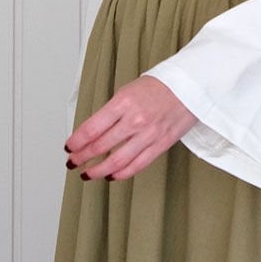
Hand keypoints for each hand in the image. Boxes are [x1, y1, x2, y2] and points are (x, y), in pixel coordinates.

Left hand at [65, 75, 197, 180]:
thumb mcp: (129, 90)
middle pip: (100, 146)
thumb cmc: (160, 86)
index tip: (69, 147)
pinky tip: (111, 175)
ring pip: (116, 161)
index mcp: (124, 102)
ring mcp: (148, 135)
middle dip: (82, 157)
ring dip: (98, 170)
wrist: (191, 86)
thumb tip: (93, 131)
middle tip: (73, 162)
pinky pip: (137, 165)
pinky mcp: (161, 145)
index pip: (91, 128)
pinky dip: (121, 174)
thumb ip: (112, 111)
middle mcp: (135, 120)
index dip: (76, 141)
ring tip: (87, 173)